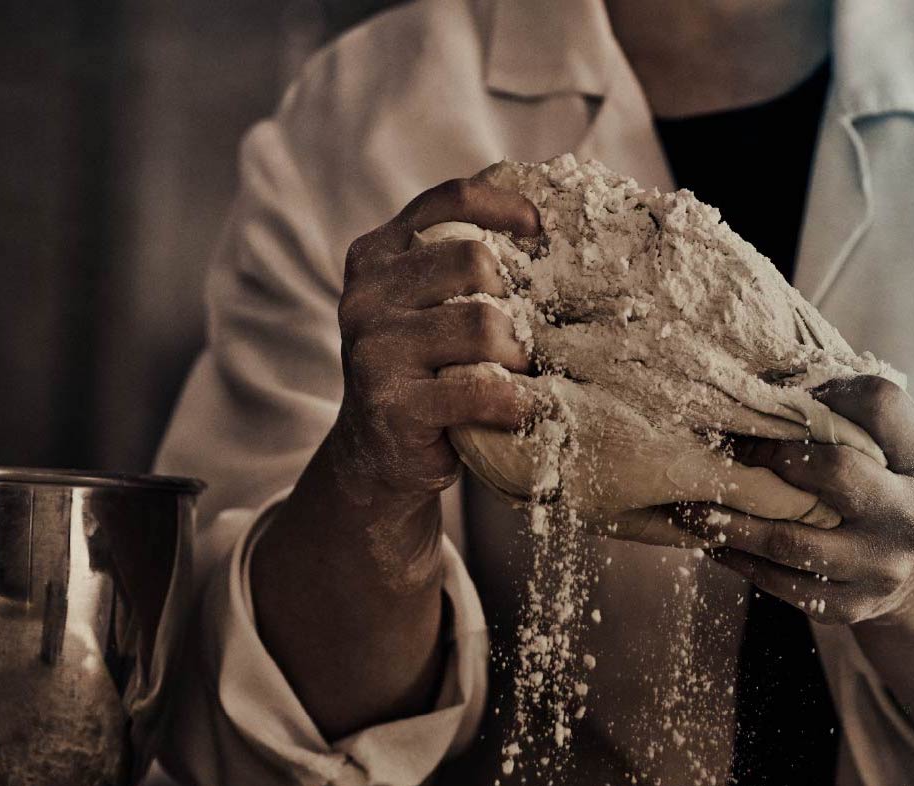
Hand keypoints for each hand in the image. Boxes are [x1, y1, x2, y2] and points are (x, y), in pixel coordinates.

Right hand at [326, 176, 542, 503]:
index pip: (451, 200)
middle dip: (515, 299)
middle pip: (474, 261)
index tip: (539, 233)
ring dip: (518, 354)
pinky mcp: (393, 404)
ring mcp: (374, 349)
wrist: (376, 456)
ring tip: (519, 373)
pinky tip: (521, 410)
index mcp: (376, 255)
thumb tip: (546, 231)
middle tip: (526, 334)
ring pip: (482, 324)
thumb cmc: (421, 370)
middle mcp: (366, 295)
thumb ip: (457, 264)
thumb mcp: (424, 304)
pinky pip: (478, 390)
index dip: (506, 208)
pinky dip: (514, 402)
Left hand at [669, 375, 913, 626]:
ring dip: (731, 519)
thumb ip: (851, 411)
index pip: (881, 403)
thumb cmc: (890, 484)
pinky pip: (779, 582)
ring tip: (688, 502)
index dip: (826, 389)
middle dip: (769, 453)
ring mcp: (882, 568)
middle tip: (722, 445)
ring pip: (790, 540)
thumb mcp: (896, 444)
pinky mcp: (850, 606)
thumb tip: (767, 383)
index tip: (778, 393)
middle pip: (836, 471)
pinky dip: (737, 558)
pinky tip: (709, 538)